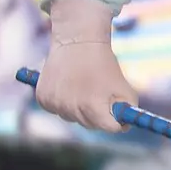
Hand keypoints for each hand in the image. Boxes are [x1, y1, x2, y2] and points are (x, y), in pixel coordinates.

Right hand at [36, 0, 137, 132]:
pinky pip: (58, 110)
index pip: (109, 127)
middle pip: (91, 125)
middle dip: (100, 116)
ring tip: (85, 87)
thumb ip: (128, 108)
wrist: (76, 42)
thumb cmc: (103, 64)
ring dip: (80, 109)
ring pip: (73, 118)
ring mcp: (54, 104)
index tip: (120, 116)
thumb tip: (124, 125)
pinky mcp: (43, 99)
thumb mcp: (123, 85)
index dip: (117, 122)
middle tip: (102, 98)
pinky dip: (65, 103)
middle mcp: (71, 108)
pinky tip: (69, 86)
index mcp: (92, 105)